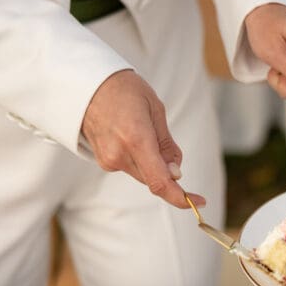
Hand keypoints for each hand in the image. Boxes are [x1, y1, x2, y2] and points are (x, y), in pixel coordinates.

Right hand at [81, 69, 203, 208]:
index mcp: (136, 138)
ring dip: (151, 161)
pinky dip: (138, 157)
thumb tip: (176, 174)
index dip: (181, 197)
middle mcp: (120, 154)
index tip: (199, 201)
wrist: (86, 85)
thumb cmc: (124, 90)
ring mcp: (109, 160)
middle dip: (166, 168)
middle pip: (155, 179)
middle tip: (160, 136)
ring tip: (138, 128)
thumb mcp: (155, 110)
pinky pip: (131, 167)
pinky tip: (127, 134)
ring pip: (143, 174)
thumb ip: (166, 146)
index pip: (160, 182)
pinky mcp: (103, 162)